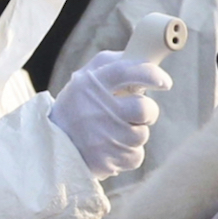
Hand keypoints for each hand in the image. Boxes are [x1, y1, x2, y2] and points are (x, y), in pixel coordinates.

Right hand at [49, 51, 172, 179]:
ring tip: (118, 130)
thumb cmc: (78, 103)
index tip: (165, 82)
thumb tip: (145, 58)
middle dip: (149, 111)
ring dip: (136, 132)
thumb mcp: (86, 77)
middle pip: (143, 109)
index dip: (151, 74)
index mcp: (93, 83)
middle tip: (141, 111)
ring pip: (142, 134)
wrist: (52, 141)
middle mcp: (97, 109)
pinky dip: (130, 153)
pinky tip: (115, 147)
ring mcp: (101, 137)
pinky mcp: (104, 160)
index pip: (127, 72)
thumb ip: (113, 63)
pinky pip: (136, 156)